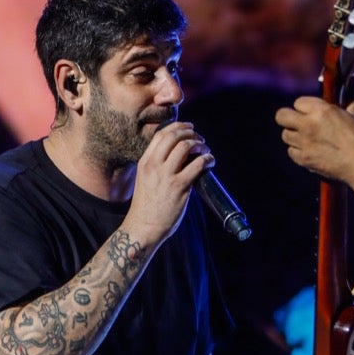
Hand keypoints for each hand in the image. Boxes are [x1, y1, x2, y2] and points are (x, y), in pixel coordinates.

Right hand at [125, 121, 210, 244]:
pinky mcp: (179, 187)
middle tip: (199, 137)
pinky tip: (210, 161)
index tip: (188, 128)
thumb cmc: (146, 207)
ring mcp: (166, 176)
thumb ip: (156, 167)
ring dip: (200, 144)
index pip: (160, 135)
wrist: (143, 227)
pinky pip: (197, 164)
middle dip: (190, 132)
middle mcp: (154, 166)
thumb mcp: (145, 180)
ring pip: (186, 146)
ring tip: (205, 149)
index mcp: (145, 162)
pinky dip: (207, 158)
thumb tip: (176, 157)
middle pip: (173, 136)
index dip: (177, 127)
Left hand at [276, 96, 353, 199]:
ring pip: (285, 135)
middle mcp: (308, 125)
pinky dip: (298, 151)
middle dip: (288, 117)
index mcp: (321, 110)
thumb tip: (352, 78)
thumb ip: (350, 94)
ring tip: (308, 138)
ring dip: (294, 135)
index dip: (304, 107)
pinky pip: (291, 152)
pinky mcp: (303, 159)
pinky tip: (310, 150)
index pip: (298, 102)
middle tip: (297, 122)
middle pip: (281, 116)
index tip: (310, 111)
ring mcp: (304, 143)